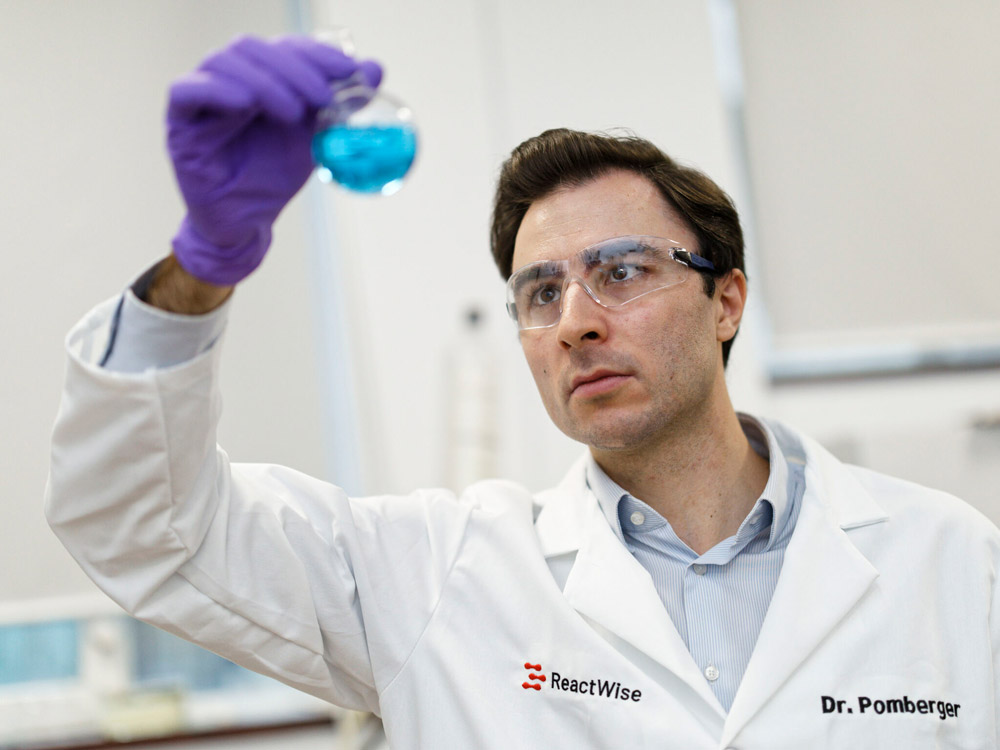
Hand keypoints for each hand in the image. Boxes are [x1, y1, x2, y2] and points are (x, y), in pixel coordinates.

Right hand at [167, 35, 381, 284]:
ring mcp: (202, 100)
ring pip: (223, 63)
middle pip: (253, 49)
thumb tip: (375, 69)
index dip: (315, 53)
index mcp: (259, 78)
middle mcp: (228, 80)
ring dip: (264, 81)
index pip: (282, 47)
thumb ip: (341, 104)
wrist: (246, 224)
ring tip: (293, 112)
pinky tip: (245, 104)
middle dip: (293, 68)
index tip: (348, 71)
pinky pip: (186, 92)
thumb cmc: (272, 178)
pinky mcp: (180, 124)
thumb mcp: (316, 139)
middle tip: (322, 96)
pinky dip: (216, 90)